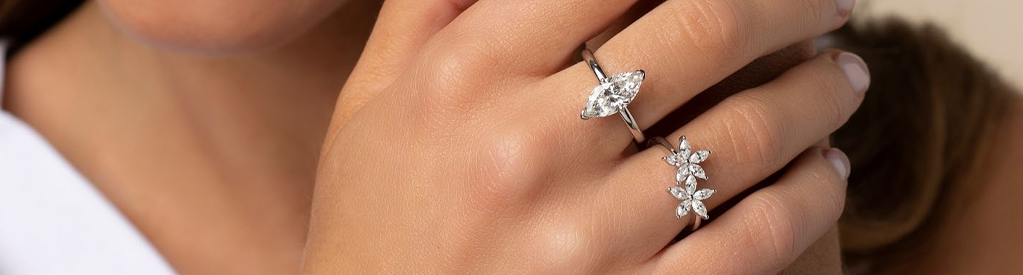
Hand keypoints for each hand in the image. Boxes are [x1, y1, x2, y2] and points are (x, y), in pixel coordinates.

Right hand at [306, 0, 866, 272]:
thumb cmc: (377, 220)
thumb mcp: (373, 100)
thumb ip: (433, 6)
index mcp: (462, 76)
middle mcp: (525, 146)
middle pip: (703, 29)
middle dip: (793, 2)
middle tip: (828, 0)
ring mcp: (584, 233)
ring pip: (748, 132)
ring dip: (821, 91)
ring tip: (840, 75)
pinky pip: (755, 236)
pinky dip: (812, 191)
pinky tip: (823, 169)